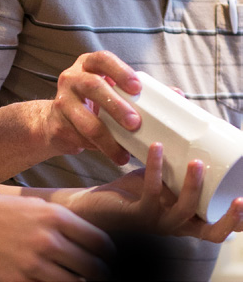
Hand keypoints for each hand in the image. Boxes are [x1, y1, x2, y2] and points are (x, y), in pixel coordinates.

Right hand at [0, 194, 114, 281]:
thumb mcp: (34, 205)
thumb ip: (60, 220)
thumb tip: (86, 238)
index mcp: (55, 216)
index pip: (99, 242)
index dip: (109, 256)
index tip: (109, 261)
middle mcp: (49, 240)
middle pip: (93, 268)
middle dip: (102, 277)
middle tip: (102, 278)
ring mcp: (34, 265)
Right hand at [45, 51, 141, 163]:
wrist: (56, 120)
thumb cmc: (93, 102)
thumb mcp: (111, 89)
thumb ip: (138, 91)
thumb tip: (177, 94)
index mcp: (88, 64)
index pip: (102, 59)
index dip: (119, 71)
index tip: (137, 87)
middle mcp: (72, 78)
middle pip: (92, 86)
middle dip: (115, 105)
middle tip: (135, 123)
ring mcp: (61, 101)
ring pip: (84, 119)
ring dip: (107, 137)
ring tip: (123, 153)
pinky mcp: (57, 124)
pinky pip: (79, 138)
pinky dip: (97, 149)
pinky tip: (112, 155)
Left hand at [68, 142, 242, 242]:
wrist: (99, 204)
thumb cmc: (137, 183)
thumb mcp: (164, 166)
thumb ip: (175, 139)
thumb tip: (178, 94)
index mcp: (190, 218)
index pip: (220, 228)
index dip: (239, 220)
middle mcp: (178, 225)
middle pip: (212, 233)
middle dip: (229, 218)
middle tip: (239, 196)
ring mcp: (158, 221)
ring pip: (183, 211)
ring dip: (193, 187)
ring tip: (197, 162)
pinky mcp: (137, 212)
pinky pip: (150, 192)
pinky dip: (155, 168)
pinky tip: (157, 147)